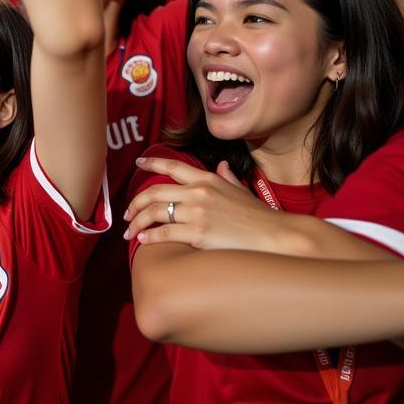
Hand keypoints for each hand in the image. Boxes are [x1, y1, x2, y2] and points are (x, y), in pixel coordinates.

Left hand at [124, 156, 275, 249]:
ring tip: (130, 231)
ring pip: (153, 213)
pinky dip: (149, 236)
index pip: (173, 166)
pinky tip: (143, 240)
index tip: (138, 163)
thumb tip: (223, 166)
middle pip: (154, 192)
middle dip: (135, 203)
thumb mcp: (242, 191)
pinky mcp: (197, 233)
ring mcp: (197, 212)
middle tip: (127, 214)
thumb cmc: (260, 217)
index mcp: (208, 179)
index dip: (152, 163)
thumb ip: (228, 178)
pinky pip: (163, 233)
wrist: (277, 236)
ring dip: (136, 222)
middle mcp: (198, 192)